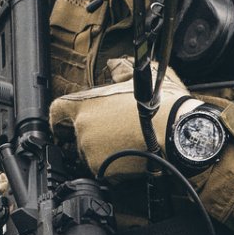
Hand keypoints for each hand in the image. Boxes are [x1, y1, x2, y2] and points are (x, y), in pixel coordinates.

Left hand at [49, 59, 196, 178]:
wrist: (176, 132)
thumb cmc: (160, 104)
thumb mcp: (140, 78)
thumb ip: (120, 70)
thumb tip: (114, 64)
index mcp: (85, 104)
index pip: (57, 111)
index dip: (61, 117)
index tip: (64, 123)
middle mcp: (83, 128)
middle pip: (76, 134)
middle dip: (91, 133)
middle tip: (112, 130)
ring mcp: (92, 151)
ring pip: (90, 153)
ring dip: (102, 149)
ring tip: (125, 141)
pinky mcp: (105, 169)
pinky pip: (104, 168)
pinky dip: (114, 164)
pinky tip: (130, 154)